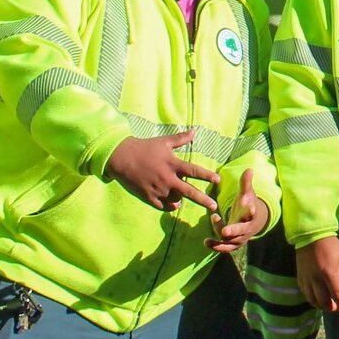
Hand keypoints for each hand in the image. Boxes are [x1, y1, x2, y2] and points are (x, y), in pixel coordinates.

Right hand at [104, 131, 219, 211]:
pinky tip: (174, 203)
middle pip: (189, 191)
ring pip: (176, 199)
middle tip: (214, 206)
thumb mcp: (163, 142)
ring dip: (182, 199)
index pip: (194, 171)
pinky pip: (164, 206)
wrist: (121, 157)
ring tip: (183, 196)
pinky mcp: (148, 197)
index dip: (207, 176)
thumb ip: (180, 139)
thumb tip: (194, 131)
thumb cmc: (144, 148)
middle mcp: (167, 178)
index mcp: (172, 164)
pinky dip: (171, 205)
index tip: (218, 180)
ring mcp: (158, 189)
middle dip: (203, 199)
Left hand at [206, 168, 268, 252]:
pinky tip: (206, 242)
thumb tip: (249, 169)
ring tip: (208, 236)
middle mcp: (247, 228)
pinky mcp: (234, 244)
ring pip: (230, 240)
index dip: (251, 211)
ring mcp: (240, 237)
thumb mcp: (247, 194)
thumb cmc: (247, 205)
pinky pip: (225, 247)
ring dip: (220, 239)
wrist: (254, 223)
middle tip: (225, 231)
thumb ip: (246, 183)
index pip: (252, 213)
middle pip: (241, 230)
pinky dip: (216, 246)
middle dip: (233, 231)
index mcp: (251, 215)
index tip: (251, 208)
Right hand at [295, 236, 338, 315]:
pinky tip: (315, 297)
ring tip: (325, 304)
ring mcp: (307, 277)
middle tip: (335, 307)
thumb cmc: (331, 245)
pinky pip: (304, 291)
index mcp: (329, 273)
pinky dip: (310, 298)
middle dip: (330, 306)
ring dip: (319, 304)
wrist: (311, 234)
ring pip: (311, 298)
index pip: (337, 294)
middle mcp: (317, 278)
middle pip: (323, 299)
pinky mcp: (300, 275)